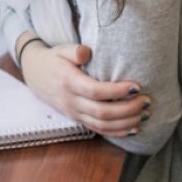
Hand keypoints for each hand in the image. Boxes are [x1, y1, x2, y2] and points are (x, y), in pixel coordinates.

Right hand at [19, 40, 149, 136]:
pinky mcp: (77, 119)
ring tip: (145, 114)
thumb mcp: (60, 49)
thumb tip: (86, 53)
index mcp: (67, 81)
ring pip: (102, 125)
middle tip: (147, 101)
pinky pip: (98, 130)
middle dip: (128, 109)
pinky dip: (118, 132)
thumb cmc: (53, 59)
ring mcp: (73, 112)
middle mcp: (70, 101)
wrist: (34, 73)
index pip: (95, 91)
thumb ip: (74, 50)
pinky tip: (134, 128)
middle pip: (102, 112)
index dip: (117, 91)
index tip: (136, 86)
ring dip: (126, 122)